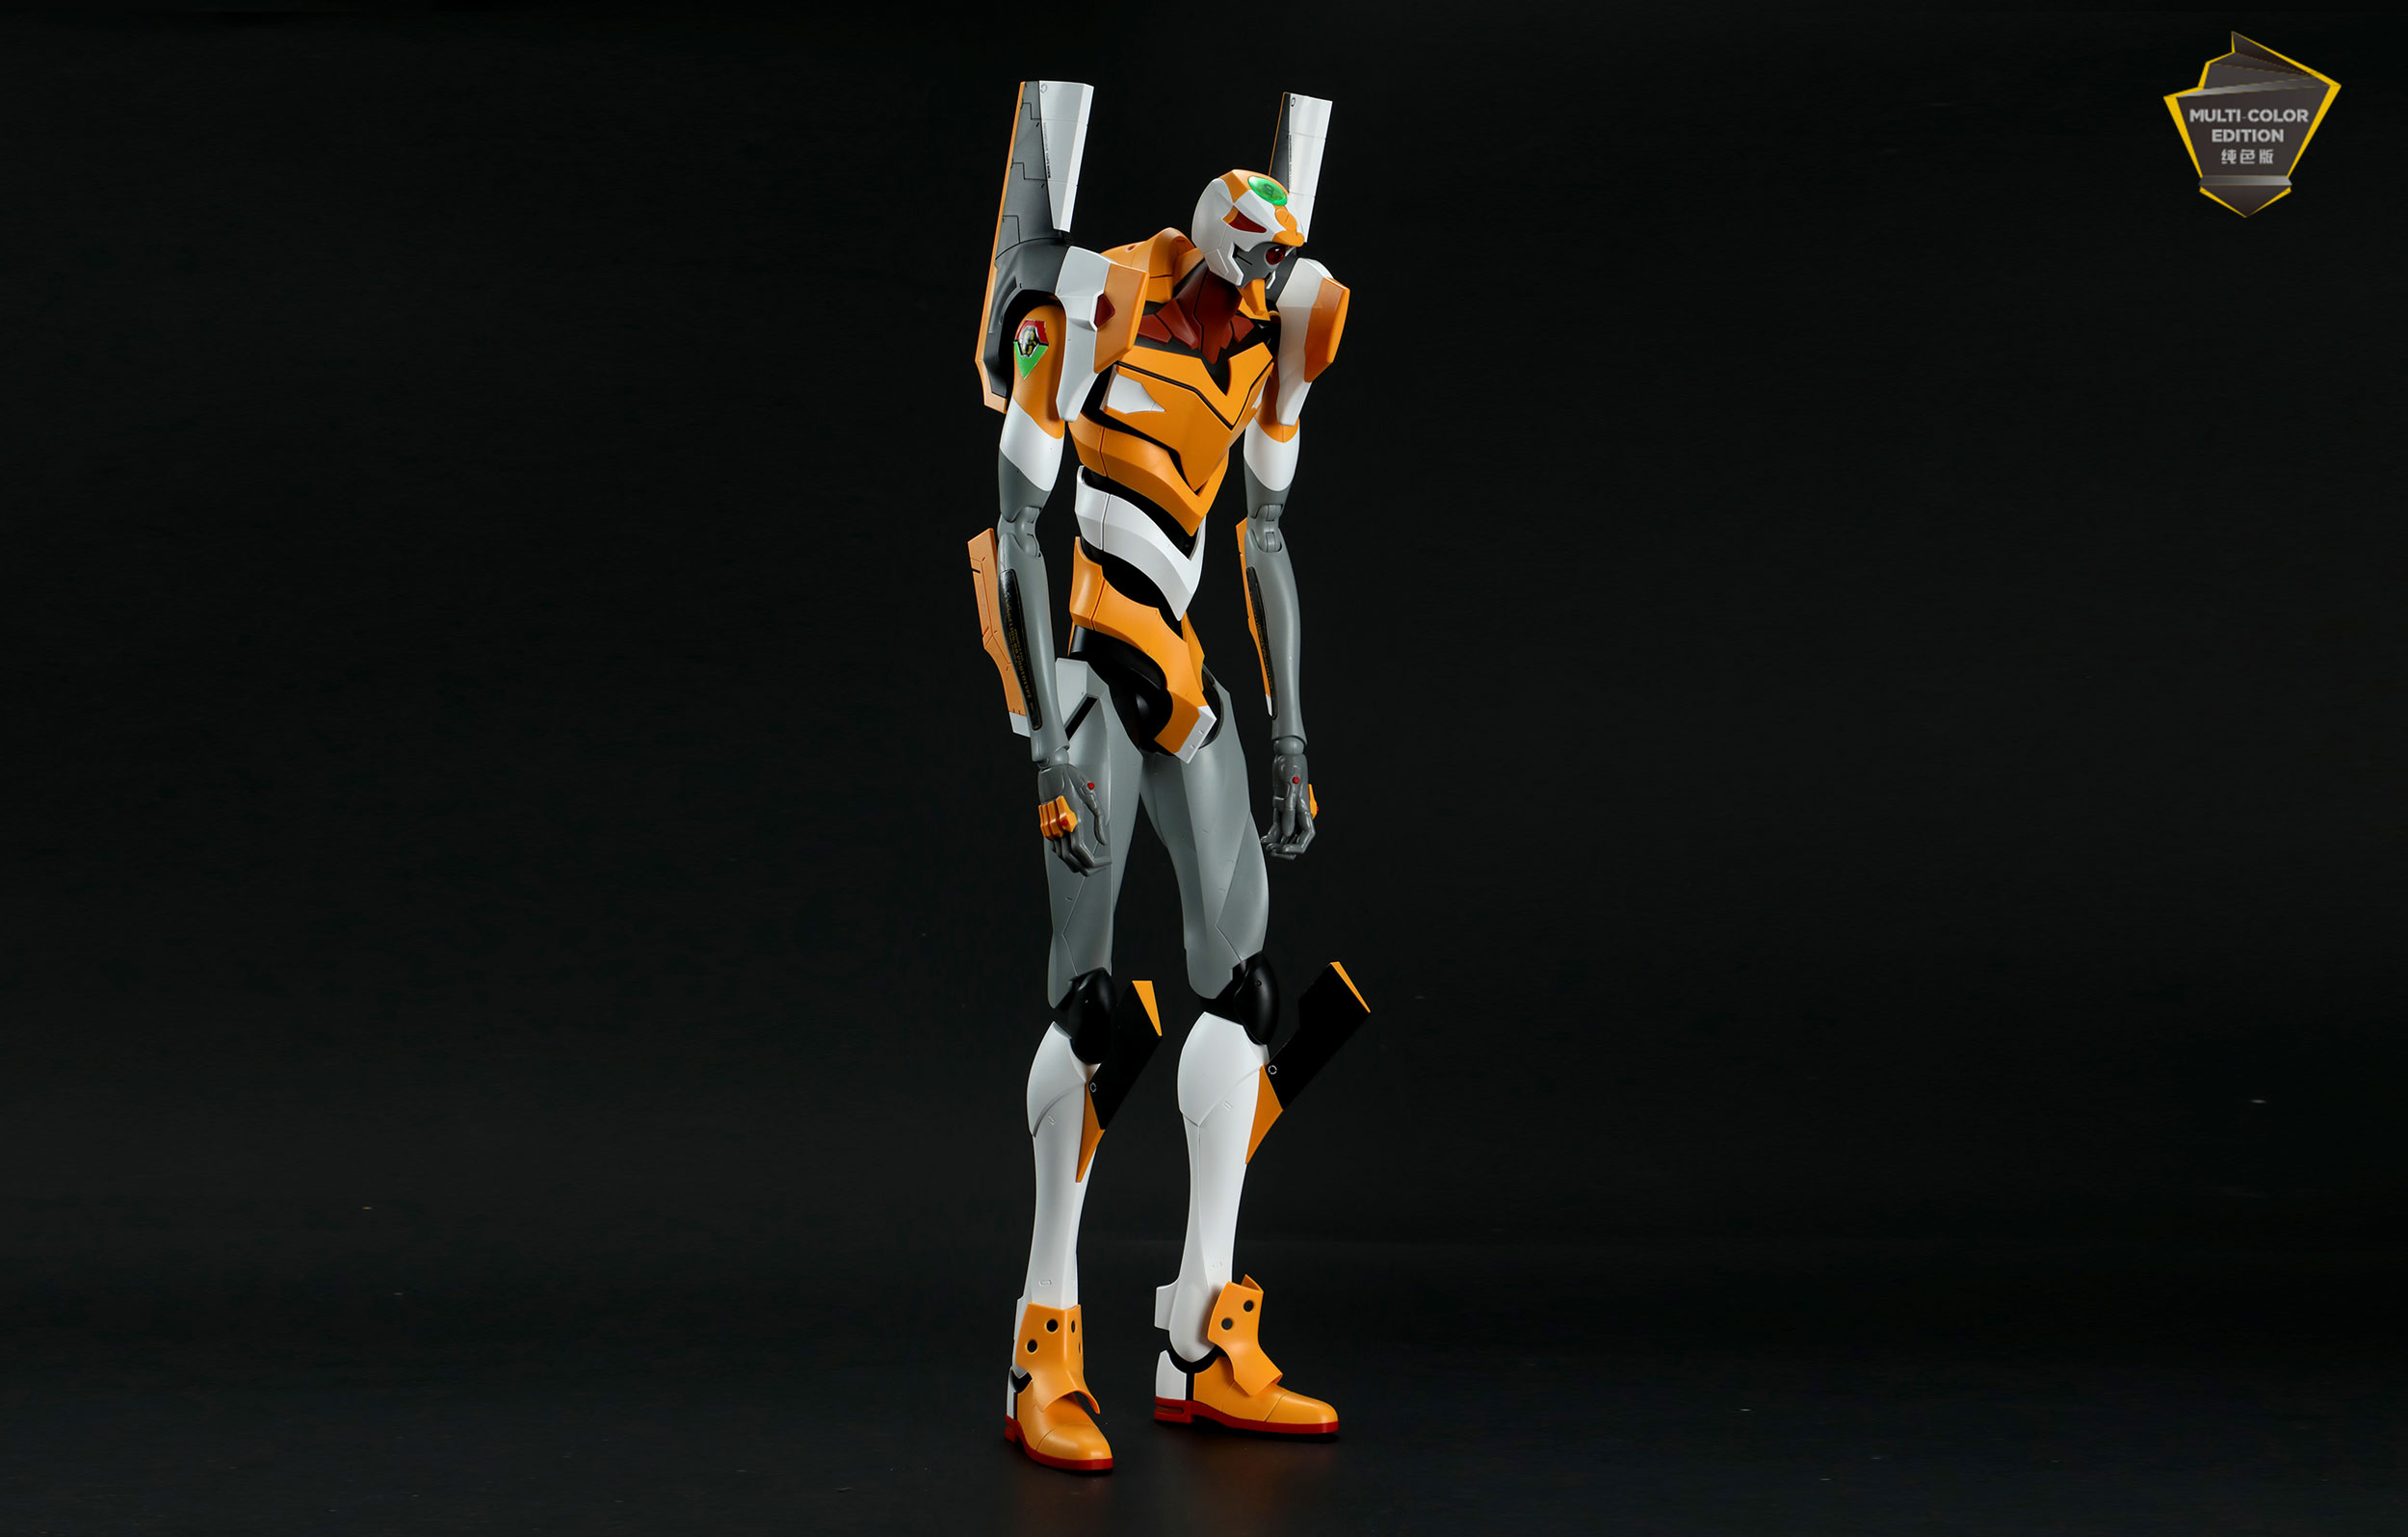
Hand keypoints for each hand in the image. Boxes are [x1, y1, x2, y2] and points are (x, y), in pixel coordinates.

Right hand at [1036, 759, 1109, 873]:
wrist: (1052, 770)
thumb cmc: (1073, 779)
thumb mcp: (1092, 798)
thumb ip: (1099, 822)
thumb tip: (1103, 841)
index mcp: (1072, 820)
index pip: (1082, 852)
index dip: (1095, 862)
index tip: (1106, 860)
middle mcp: (1059, 827)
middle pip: (1071, 859)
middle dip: (1087, 868)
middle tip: (1100, 866)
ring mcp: (1050, 827)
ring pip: (1062, 856)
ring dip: (1076, 864)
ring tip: (1090, 863)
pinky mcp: (1046, 826)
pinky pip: (1055, 847)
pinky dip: (1066, 855)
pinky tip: (1076, 853)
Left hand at [1261, 739, 1315, 859]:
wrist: (1286, 755)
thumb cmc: (1292, 766)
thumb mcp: (1290, 787)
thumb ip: (1289, 810)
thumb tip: (1287, 831)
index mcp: (1305, 810)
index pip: (1306, 836)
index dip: (1297, 847)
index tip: (1283, 849)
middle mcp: (1299, 813)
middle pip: (1297, 839)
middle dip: (1286, 848)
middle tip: (1273, 850)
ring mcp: (1289, 811)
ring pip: (1286, 835)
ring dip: (1278, 843)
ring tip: (1267, 846)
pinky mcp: (1281, 806)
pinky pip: (1277, 825)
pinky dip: (1272, 834)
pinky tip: (1264, 839)